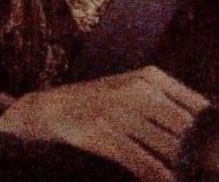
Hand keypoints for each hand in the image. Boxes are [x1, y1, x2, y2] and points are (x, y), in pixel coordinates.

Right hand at [0, 65, 207, 181]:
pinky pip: (146, 165)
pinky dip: (157, 178)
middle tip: (191, 169)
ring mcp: (119, 112)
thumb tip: (209, 129)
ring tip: (173, 174)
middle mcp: (136, 90)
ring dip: (175, 169)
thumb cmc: (96, 104)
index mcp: (148, 77)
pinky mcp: (104, 135)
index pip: (198, 108)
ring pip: (171, 149)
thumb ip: (168, 101)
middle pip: (187, 131)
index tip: (204, 150)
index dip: (206, 133)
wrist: (47, 111)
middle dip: (192, 154)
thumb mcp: (131, 89)